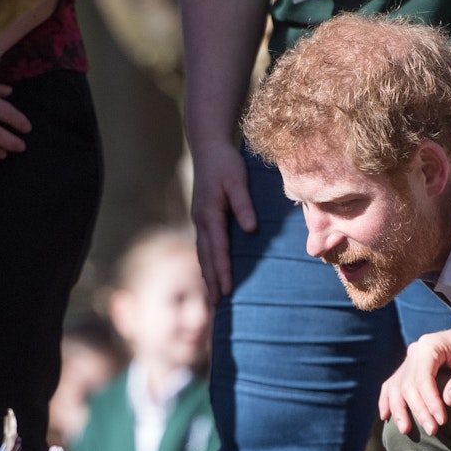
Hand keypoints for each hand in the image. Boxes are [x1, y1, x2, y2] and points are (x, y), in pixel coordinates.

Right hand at [189, 140, 256, 304]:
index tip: (228, 289)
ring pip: (202, 254)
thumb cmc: (225, 163)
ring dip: (208, 275)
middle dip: (212, 280)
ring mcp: (199, 220)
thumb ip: (244, 205)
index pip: (218, 249)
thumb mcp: (237, 180)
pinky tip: (211, 272)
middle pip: (206, 257)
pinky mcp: (202, 218)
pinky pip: (204, 246)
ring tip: (213, 296)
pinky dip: (207, 262)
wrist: (207, 147)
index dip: (223, 271)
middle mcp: (201, 221)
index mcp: (209, 214)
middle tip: (218, 303)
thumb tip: (250, 229)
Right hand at [379, 326, 450, 435]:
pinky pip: (392, 385)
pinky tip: (385, 416)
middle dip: (418, 410)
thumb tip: (448, 401)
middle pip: (409, 384)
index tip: (442, 421)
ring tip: (405, 431)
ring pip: (396, 386)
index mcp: (431, 345)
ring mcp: (410, 360)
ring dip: (399, 410)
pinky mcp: (409, 370)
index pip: (424, 377)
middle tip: (432, 430)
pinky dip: (387, 400)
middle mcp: (415, 351)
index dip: (430, 401)